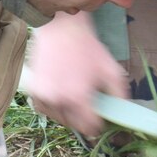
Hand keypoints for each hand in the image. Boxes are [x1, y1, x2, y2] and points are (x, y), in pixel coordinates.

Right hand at [24, 11, 129, 136]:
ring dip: (67, 115)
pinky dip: (53, 107)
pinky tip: (60, 95)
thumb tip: (122, 112)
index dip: (96, 126)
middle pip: (73, 126)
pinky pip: (45, 109)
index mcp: (78, 97)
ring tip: (73, 99)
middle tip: (87, 107)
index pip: (89, 128)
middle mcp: (59, 100)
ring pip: (58, 119)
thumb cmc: (87, 48)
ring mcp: (44, 96)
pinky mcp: (34, 91)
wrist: (61, 29)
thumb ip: (119, 94)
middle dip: (82, 120)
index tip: (98, 121)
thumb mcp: (111, 69)